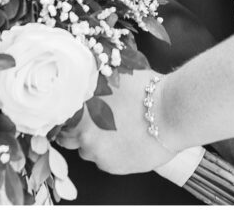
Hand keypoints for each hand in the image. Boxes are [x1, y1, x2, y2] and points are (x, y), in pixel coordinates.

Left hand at [57, 69, 175, 174]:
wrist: (171, 113)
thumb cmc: (147, 90)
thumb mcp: (119, 73)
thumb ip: (98, 76)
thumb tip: (89, 67)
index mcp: (82, 106)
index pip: (61, 117)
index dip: (68, 115)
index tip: (75, 114)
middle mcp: (84, 131)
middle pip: (69, 137)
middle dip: (79, 131)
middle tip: (96, 123)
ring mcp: (96, 151)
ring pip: (86, 150)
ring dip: (95, 142)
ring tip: (115, 131)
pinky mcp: (111, 166)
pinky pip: (103, 161)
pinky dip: (110, 153)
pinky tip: (125, 141)